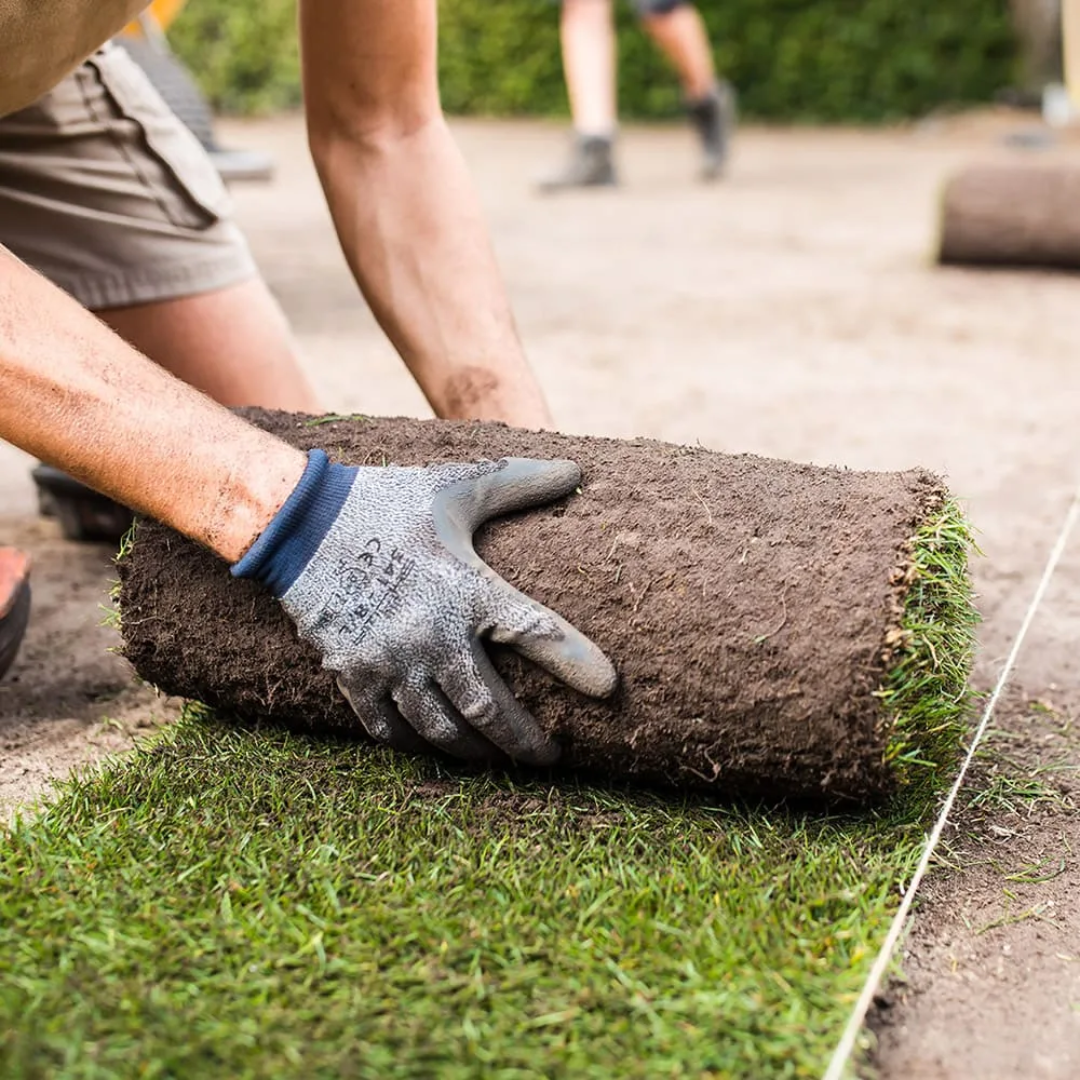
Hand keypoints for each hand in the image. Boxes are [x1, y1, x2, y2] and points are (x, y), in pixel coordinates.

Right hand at [234, 451, 616, 763]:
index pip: (536, 632)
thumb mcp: (456, 485)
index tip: (608, 688)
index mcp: (465, 588)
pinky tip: (434, 746)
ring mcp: (388, 660)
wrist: (298, 520)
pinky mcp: (352, 674)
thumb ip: (518, 481)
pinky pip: (388, 729)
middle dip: (524, 742)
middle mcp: (430, 633)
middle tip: (548, 756)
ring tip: (496, 758)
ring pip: (440, 730)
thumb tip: (576, 469)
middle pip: (489, 710)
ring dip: (475, 751)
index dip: (576, 662)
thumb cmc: (386, 502)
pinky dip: (415, 745)